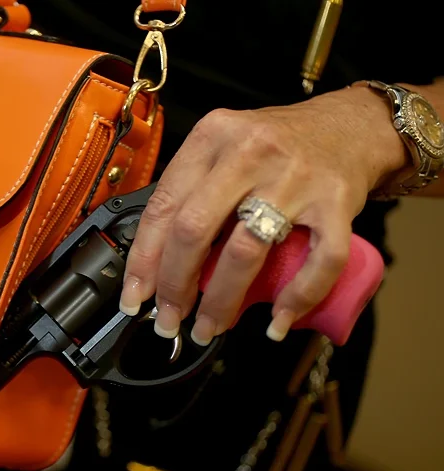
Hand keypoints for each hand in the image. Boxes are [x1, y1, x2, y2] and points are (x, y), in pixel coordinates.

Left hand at [119, 86, 407, 344]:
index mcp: (212, 137)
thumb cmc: (279, 145)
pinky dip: (297, 299)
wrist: (351, 126)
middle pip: (194, 230)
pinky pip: (318, 261)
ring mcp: (295, 178)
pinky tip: (278, 321)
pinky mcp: (337, 201)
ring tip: (210, 327)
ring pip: (245, 252)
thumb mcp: (225, 149)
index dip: (144, 259)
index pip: (163, 206)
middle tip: (169, 319)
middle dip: (174, 286)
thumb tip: (158, 263)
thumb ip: (194, 192)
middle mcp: (249, 153)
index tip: (135, 296)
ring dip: (221, 302)